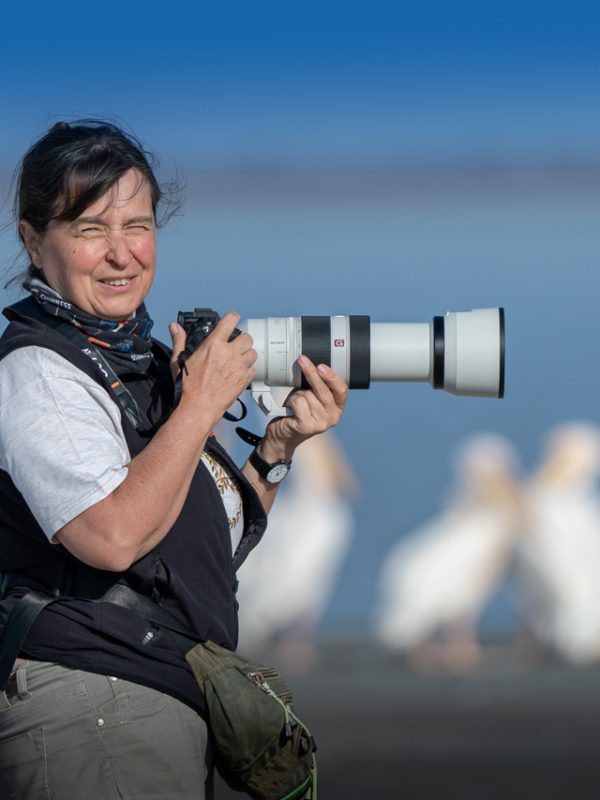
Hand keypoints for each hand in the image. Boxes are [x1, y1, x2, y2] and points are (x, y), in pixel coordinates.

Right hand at [169, 312, 256, 427]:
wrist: (198, 407)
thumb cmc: (188, 387)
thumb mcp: (180, 361)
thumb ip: (179, 341)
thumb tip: (175, 328)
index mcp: (214, 345)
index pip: (230, 321)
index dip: (233, 317)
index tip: (232, 319)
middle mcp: (229, 353)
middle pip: (247, 337)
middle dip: (242, 340)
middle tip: (235, 346)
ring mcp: (239, 366)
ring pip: (252, 353)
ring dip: (246, 354)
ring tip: (237, 360)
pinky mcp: (244, 379)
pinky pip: (253, 369)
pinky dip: (247, 370)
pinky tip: (238, 373)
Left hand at [258, 355, 348, 461]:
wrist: (283, 435)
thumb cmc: (298, 412)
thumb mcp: (312, 396)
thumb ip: (317, 385)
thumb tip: (311, 365)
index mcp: (338, 406)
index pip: (341, 389)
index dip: (332, 376)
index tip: (321, 366)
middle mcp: (333, 416)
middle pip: (324, 390)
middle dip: (311, 373)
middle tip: (302, 360)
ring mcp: (321, 424)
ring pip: (308, 395)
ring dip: (297, 394)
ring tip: (294, 401)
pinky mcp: (307, 427)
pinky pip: (299, 403)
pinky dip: (291, 401)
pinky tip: (290, 408)